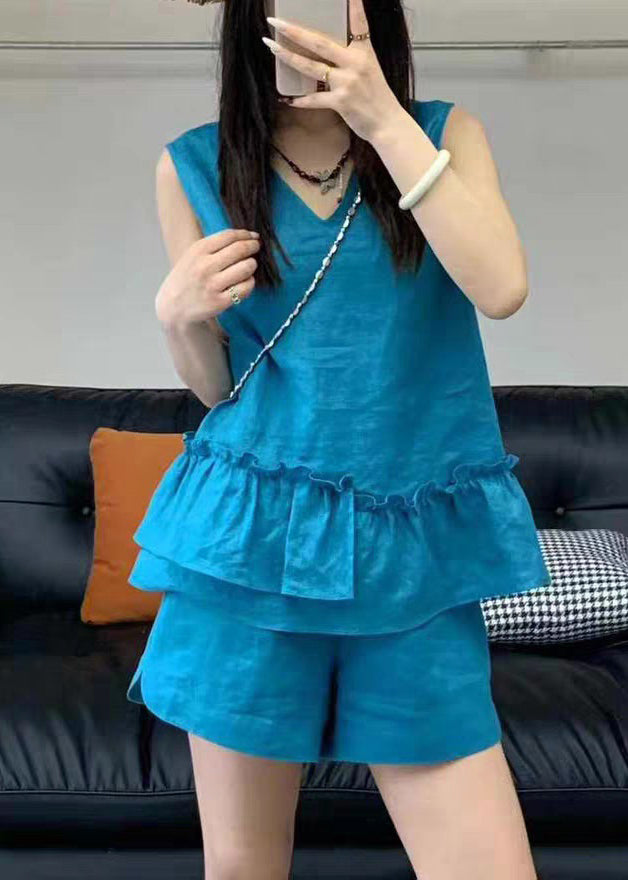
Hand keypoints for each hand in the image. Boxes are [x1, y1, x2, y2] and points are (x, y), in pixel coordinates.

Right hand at [155, 229, 260, 328]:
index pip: (229, 236)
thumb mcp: (192, 256)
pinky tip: (244, 282)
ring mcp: (213, 285)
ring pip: (246, 268)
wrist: (173, 306)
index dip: (245, 234)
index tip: (253, 236)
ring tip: (248, 266)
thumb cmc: (187, 278)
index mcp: (198, 251)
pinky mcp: (220, 302)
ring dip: (252, 265)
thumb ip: (214, 246)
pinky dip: (249, 282)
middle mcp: (205, 266)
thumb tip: (246, 236)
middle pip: (240, 250)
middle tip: (256, 248)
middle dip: (252, 247)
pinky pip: (246, 287)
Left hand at [263, 0, 402, 143]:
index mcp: (364, 53)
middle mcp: (355, 64)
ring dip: (288, 56)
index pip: (359, 24)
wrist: (388, 124)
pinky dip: (302, 100)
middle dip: (294, 31)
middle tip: (276, 22)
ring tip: (272, 47)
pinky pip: (315, 99)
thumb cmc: (378, 98)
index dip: (354, 7)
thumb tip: (329, 52)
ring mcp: (347, 82)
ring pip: (311, 66)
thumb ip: (351, 58)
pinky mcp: (341, 102)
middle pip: (319, 43)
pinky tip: (289, 99)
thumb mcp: (370, 70)